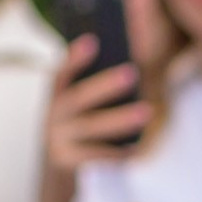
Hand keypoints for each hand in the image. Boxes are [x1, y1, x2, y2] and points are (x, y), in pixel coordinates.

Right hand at [43, 42, 145, 175]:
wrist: (57, 160)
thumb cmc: (79, 122)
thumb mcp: (81, 103)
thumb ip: (96, 86)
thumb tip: (129, 70)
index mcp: (57, 93)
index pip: (63, 71)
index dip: (76, 57)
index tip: (93, 40)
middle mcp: (54, 113)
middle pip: (79, 97)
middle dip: (105, 85)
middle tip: (133, 72)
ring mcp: (59, 137)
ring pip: (91, 127)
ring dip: (120, 119)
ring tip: (148, 111)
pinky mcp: (68, 160)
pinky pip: (96, 155)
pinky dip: (116, 152)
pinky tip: (137, 147)